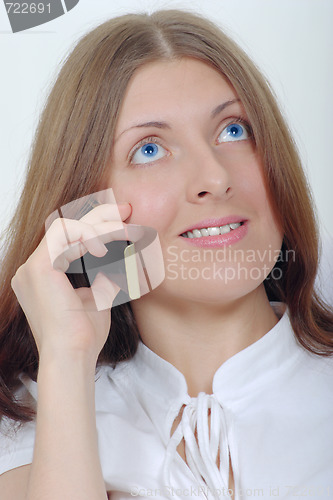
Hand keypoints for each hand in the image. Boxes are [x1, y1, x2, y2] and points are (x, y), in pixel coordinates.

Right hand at [11, 202, 131, 364]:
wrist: (73, 356)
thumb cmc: (84, 334)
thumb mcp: (97, 298)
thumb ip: (101, 277)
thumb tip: (116, 261)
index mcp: (42, 276)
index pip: (67, 237)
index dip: (93, 224)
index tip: (122, 220)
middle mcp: (32, 269)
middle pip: (67, 227)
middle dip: (99, 215)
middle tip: (127, 210)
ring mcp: (31, 267)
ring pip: (68, 227)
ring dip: (100, 225)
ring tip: (126, 230)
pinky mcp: (39, 268)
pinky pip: (66, 235)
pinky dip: (90, 235)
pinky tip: (107, 248)